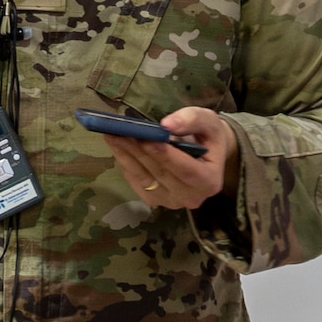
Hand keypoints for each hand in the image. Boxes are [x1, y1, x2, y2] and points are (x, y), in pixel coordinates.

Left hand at [102, 107, 239, 209]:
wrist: (204, 155)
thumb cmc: (207, 137)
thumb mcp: (208, 122)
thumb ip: (192, 120)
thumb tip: (167, 125)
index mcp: (210, 182)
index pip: (186, 170)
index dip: (165, 155)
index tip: (147, 139)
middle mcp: (191, 198)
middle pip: (160, 174)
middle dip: (139, 151)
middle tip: (120, 131)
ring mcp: (170, 201)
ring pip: (143, 178)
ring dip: (125, 155)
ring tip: (111, 134)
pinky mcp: (153, 199)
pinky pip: (135, 181)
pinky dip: (124, 162)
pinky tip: (116, 145)